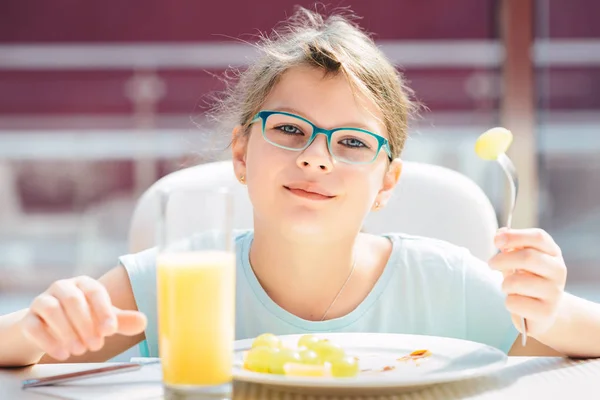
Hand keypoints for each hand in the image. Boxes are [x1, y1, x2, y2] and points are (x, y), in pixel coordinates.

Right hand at [20, 276, 146, 359]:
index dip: (103, 311)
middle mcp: (62, 287)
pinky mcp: (28, 318)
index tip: (110, 330)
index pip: (95, 292)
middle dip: (86, 325)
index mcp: (84, 283)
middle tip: (96, 346)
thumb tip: (143, 321)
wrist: (49, 327)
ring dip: (67, 332)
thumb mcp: (103, 319)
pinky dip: (48, 340)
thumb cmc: (83, 318)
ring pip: (52, 310)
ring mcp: (42, 301)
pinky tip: (62, 353)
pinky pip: (34, 326)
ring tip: (79, 350)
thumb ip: (122, 321)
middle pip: (73, 301)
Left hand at [489, 228, 566, 336]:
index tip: (496, 240)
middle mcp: (558, 270)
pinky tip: (518, 303)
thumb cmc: (528, 280)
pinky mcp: (546, 312)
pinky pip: (514, 302)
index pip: (538, 237)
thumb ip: (511, 246)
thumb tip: (500, 234)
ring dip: (505, 285)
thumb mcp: (521, 260)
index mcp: (553, 253)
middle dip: (502, 259)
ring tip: (509, 288)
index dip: (515, 236)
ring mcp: (554, 292)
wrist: (544, 311)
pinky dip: (509, 302)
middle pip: (528, 257)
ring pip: (516, 282)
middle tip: (491, 264)